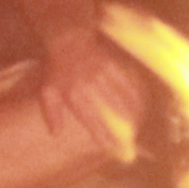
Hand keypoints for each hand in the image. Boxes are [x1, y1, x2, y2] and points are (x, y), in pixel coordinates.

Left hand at [38, 31, 144, 155]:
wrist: (68, 41)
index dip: (102, 134)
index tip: (110, 146)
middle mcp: (89, 87)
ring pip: (120, 98)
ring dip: (131, 113)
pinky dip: (134, 95)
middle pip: (109, 112)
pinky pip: (126, 82)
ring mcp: (102, 76)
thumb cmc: (57, 70)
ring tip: (138, 126)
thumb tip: (56, 134)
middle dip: (120, 128)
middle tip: (129, 141)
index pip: (91, 120)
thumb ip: (52, 114)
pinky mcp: (111, 66)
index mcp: (74, 96)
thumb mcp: (48, 92)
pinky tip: (140, 104)